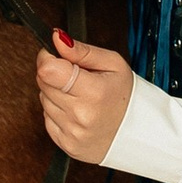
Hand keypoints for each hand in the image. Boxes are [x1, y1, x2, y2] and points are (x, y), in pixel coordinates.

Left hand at [35, 28, 133, 164]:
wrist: (138, 133)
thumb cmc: (127, 96)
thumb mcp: (113, 64)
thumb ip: (82, 50)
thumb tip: (57, 38)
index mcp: (94, 92)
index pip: (48, 70)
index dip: (47, 58)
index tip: (56, 57)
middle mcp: (81, 115)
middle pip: (43, 83)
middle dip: (53, 74)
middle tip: (75, 77)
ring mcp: (73, 133)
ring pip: (43, 100)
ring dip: (55, 94)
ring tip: (79, 96)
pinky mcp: (66, 144)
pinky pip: (47, 119)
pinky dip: (57, 112)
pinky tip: (76, 111)